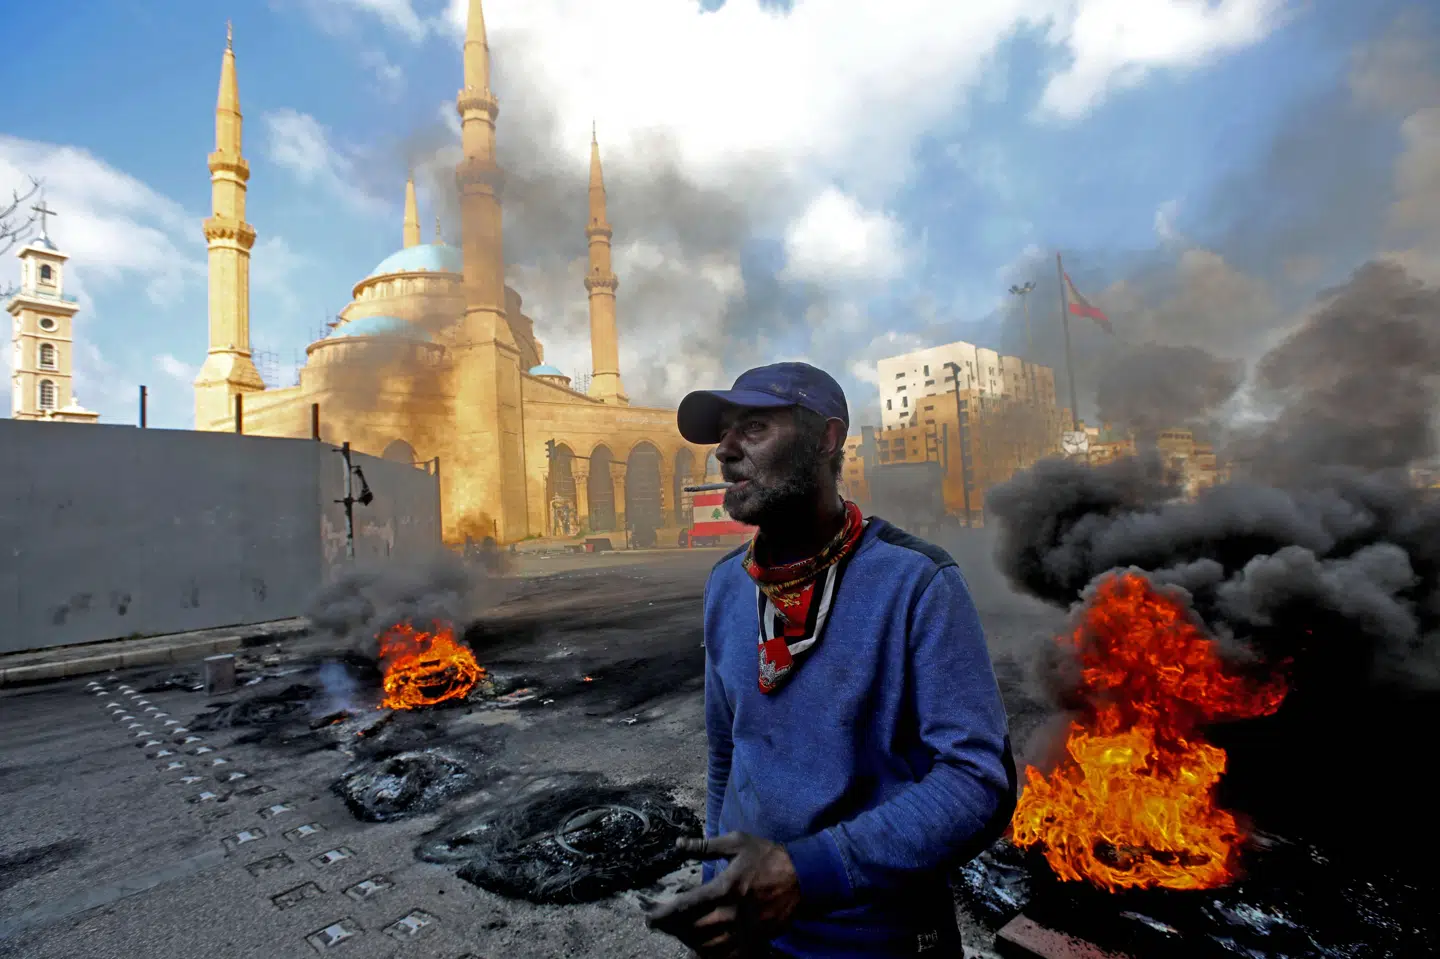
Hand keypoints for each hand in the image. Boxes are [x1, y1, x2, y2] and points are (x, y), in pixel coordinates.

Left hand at [644, 832, 800, 957]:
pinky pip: (728, 954)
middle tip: (660, 926)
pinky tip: (702, 949)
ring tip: (678, 935)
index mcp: (725, 888)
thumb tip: (678, 844)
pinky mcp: (756, 939)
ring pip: (708, 946)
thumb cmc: (767, 856)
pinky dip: (712, 955)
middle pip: (692, 930)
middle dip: (672, 930)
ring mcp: (745, 930)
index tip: (650, 919)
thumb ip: (705, 846)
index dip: (663, 915)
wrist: (803, 876)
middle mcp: (732, 913)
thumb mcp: (737, 842)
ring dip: (689, 942)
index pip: (686, 906)